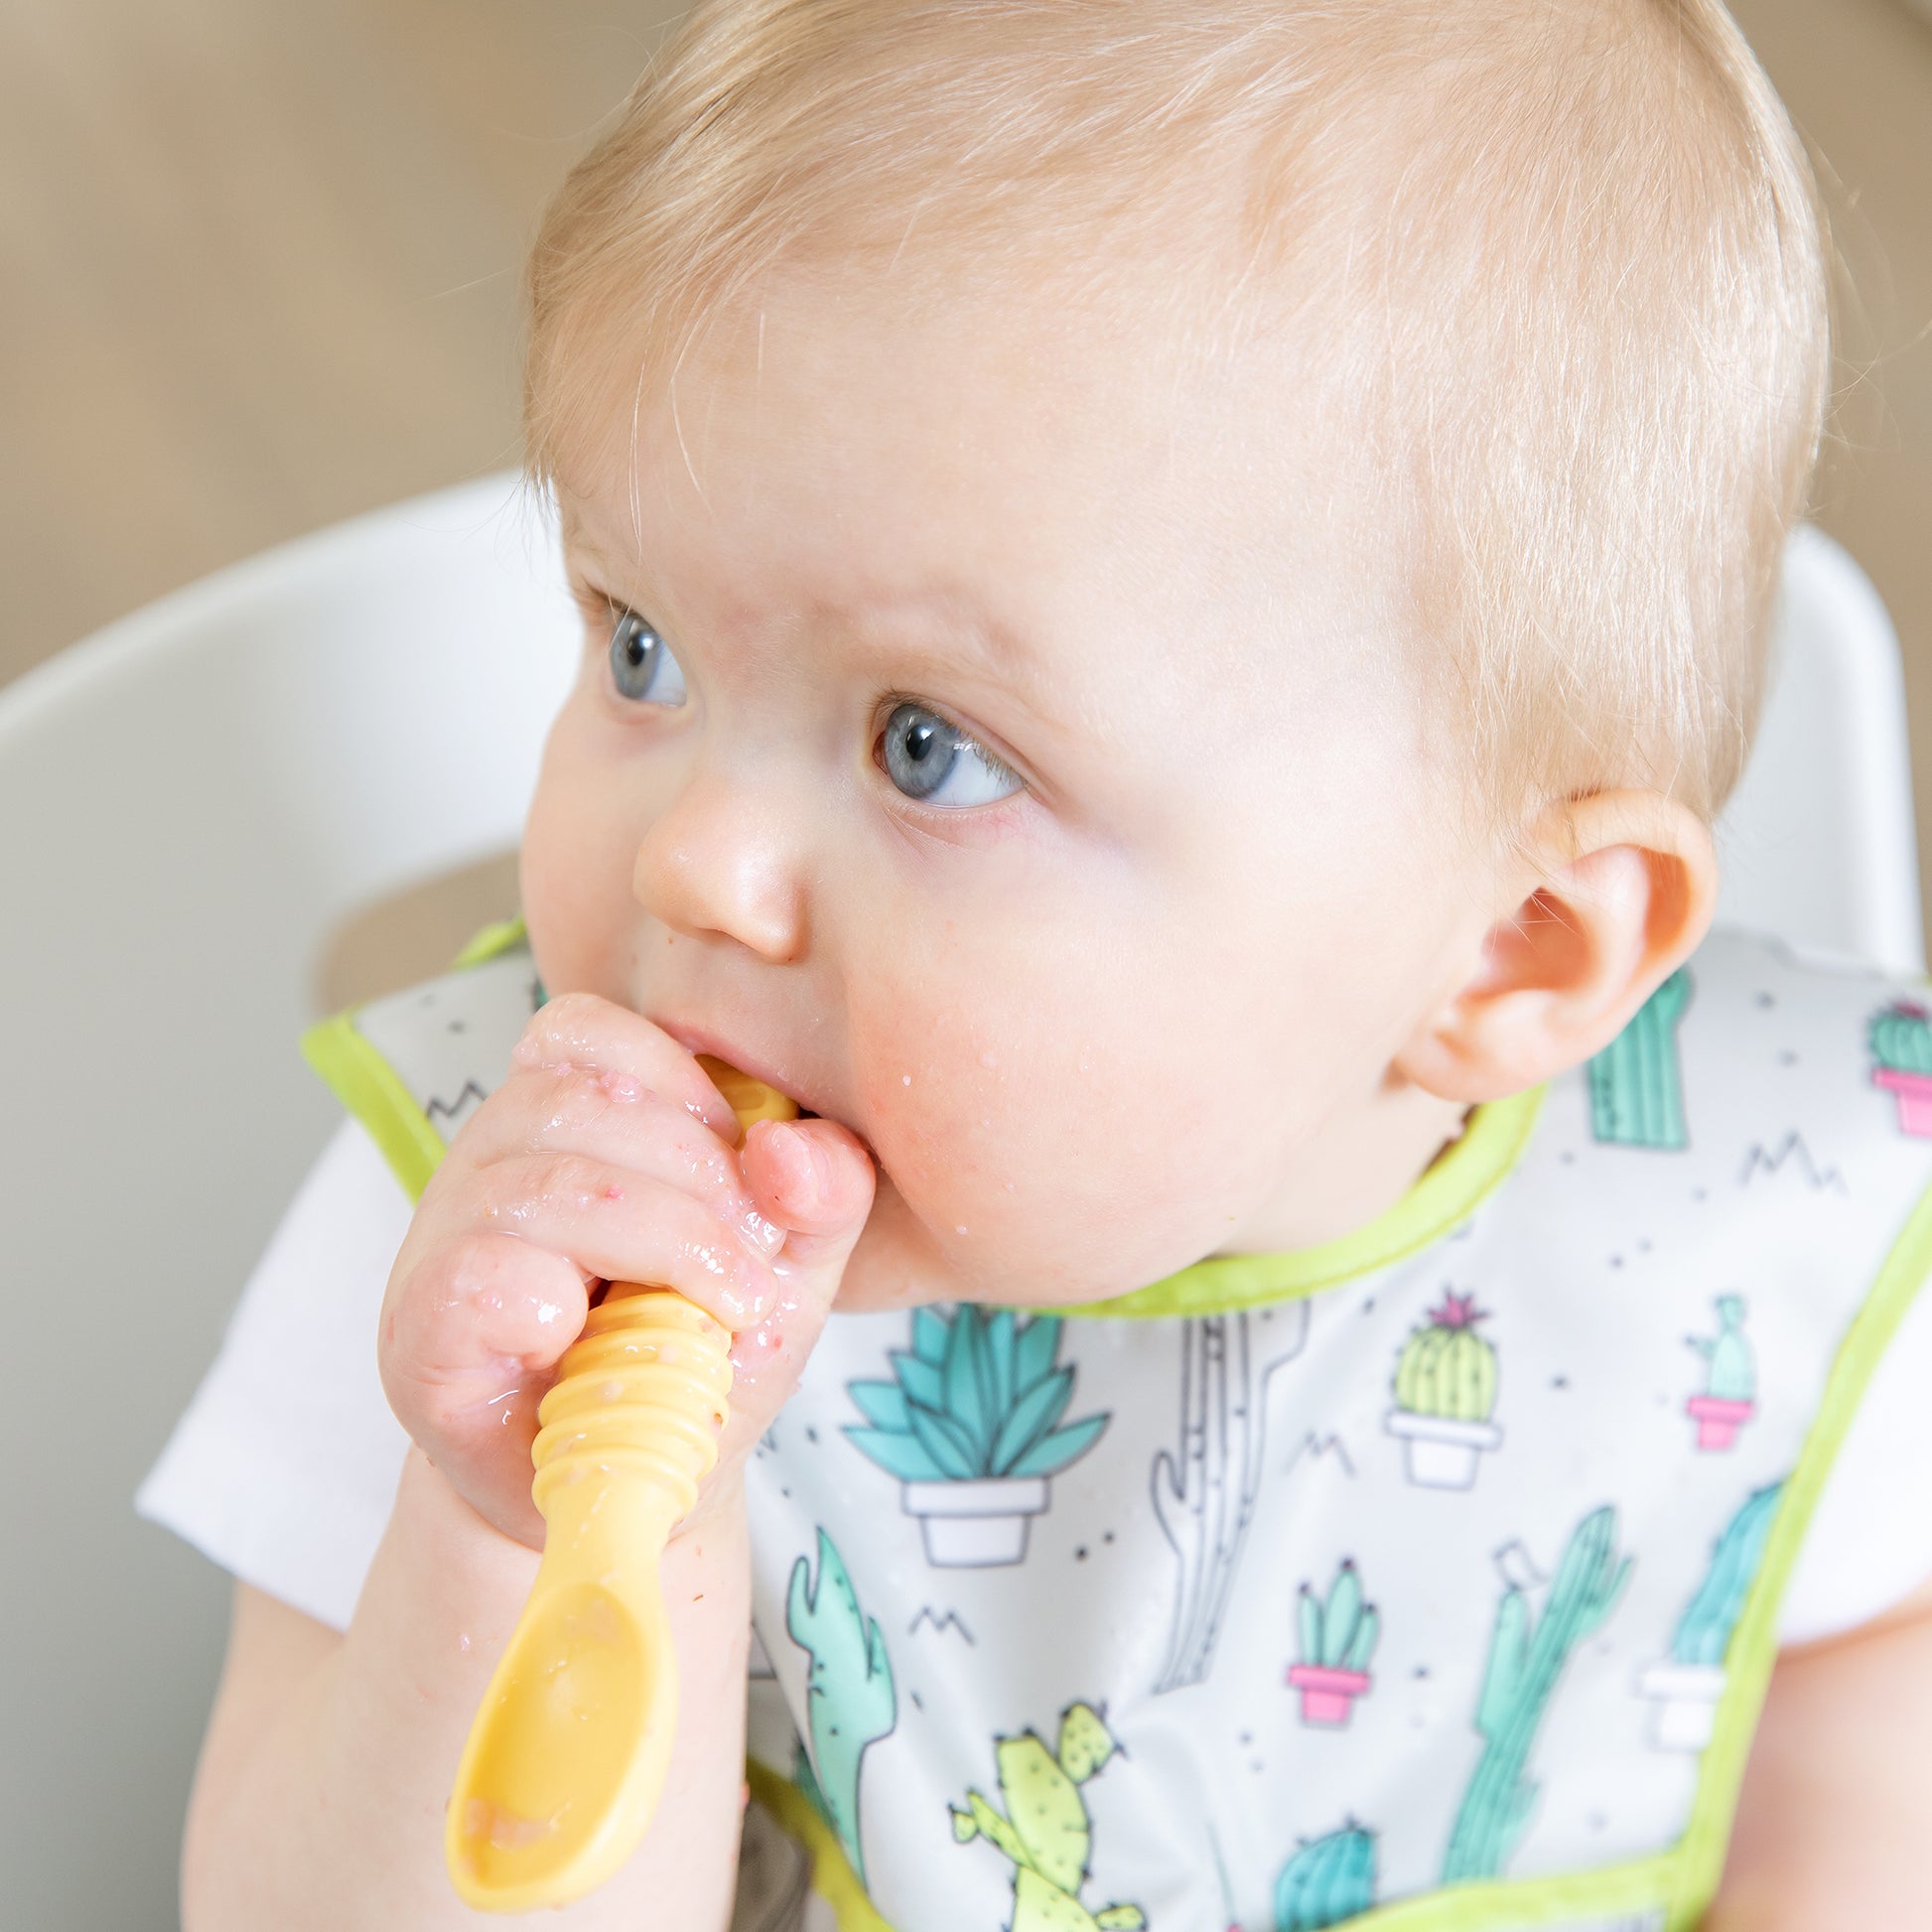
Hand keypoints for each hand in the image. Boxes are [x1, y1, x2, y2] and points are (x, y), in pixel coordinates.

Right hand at [377, 992, 874, 1545]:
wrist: (622, 1495)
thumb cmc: (694, 1361)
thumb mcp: (787, 1270)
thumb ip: (821, 1197)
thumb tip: (793, 1148)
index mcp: (560, 1117)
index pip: (586, 1030)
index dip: (681, 1085)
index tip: (744, 1178)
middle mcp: (488, 1160)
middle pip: (580, 1101)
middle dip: (700, 1180)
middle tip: (753, 1271)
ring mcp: (443, 1242)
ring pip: (541, 1184)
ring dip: (663, 1243)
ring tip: (718, 1312)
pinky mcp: (420, 1332)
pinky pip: (478, 1274)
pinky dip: (556, 1302)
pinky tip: (592, 1342)